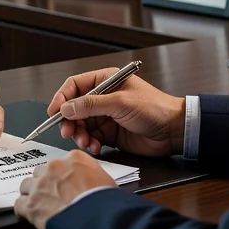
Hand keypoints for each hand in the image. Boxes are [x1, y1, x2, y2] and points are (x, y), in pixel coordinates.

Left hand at [14, 152, 115, 228]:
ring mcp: (41, 185)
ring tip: (40, 208)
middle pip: (41, 172)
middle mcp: (54, 167)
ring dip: (32, 196)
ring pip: (27, 186)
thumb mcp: (107, 182)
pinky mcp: (32, 204)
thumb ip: (93, 176)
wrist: (101, 221)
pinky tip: (29, 218)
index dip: (60, 177)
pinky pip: (19, 205)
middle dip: (45, 185)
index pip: (60, 164)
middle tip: (52, 198)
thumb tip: (91, 184)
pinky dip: (24, 212)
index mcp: (74, 159)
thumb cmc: (108, 204)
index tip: (63, 186)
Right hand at [47, 67, 184, 157]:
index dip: (62, 98)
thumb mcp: (120, 103)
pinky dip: (90, 144)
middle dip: (69, 121)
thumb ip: (91, 105)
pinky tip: (96, 148)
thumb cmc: (154, 108)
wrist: (174, 131)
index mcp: (105, 81)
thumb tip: (66, 107)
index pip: (75, 86)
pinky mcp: (110, 133)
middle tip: (67, 132)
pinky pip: (92, 138)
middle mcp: (103, 98)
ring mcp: (106, 116)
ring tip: (86, 143)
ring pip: (81, 125)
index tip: (53, 112)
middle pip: (75, 108)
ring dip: (80, 135)